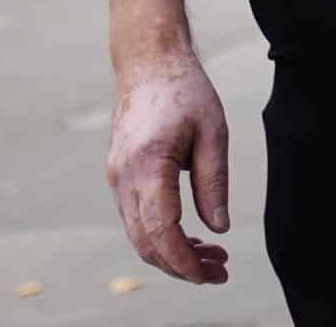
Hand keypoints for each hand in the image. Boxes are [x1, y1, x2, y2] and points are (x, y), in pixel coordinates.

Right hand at [106, 54, 231, 285]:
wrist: (147, 62)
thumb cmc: (184, 91)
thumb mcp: (213, 131)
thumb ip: (214, 182)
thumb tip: (218, 229)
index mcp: (148, 163)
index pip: (161, 230)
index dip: (184, 260)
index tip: (211, 274)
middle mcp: (124, 176)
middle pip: (146, 242)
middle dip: (181, 266)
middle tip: (219, 271)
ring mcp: (116, 178)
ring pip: (138, 235)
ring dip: (172, 253)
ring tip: (212, 258)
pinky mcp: (119, 176)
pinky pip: (136, 218)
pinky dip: (161, 236)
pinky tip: (191, 237)